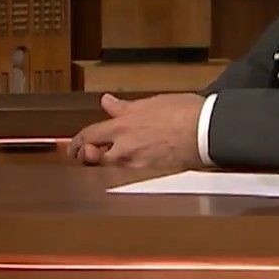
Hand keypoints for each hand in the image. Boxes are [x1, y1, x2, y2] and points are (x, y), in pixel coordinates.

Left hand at [69, 92, 205, 168]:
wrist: (206, 130)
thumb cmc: (183, 112)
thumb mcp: (149, 103)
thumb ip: (124, 107)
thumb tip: (107, 102)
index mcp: (122, 126)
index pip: (89, 136)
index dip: (77, 143)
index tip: (73, 147)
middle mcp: (124, 148)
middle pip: (96, 159)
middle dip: (91, 158)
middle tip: (92, 156)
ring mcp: (138, 164)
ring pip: (113, 169)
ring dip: (111, 165)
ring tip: (119, 159)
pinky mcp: (152, 176)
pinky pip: (132, 177)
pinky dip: (130, 172)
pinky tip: (139, 166)